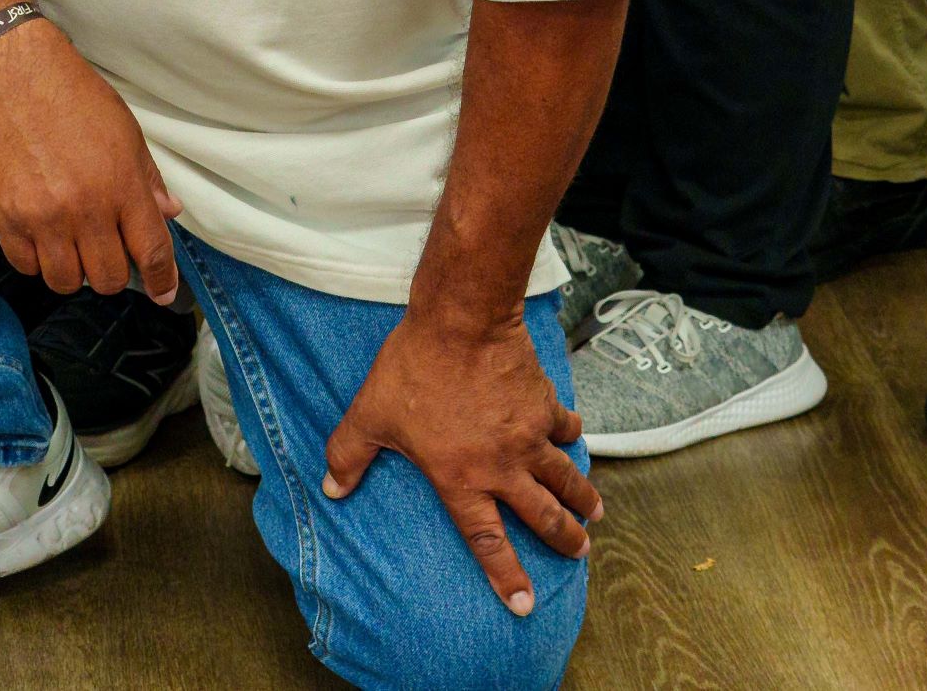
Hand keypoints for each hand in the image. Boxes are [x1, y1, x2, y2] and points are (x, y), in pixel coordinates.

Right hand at [0, 17, 181, 303]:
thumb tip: (169, 213)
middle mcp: (84, 209)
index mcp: (122, 186)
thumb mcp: (126, 131)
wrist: (14, 73)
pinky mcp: (6, 216)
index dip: (162, 280)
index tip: (163, 293)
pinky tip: (42, 238)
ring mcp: (42, 217)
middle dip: (115, 271)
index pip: (151, 252)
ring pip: (67, 281)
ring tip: (72, 245)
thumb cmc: (74, 95)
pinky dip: (37, 261)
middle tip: (108, 250)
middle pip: (109, 278)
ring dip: (75, 270)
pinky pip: (26, 267)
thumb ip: (148, 179)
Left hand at [322, 308, 598, 610]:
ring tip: (595, 513)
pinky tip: (575, 437)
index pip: (487, 539)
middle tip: (580, 552)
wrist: (461, 321)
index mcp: (461, 478)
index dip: (506, 575)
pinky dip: (572, 434)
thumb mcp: (370, 414)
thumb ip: (349, 454)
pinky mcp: (544, 404)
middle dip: (565, 538)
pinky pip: (565, 426)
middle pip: (543, 515)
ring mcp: (529, 436)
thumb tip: (331, 489)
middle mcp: (502, 466)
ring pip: (564, 477)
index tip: (526, 605)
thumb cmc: (413, 369)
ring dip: (581, 497)